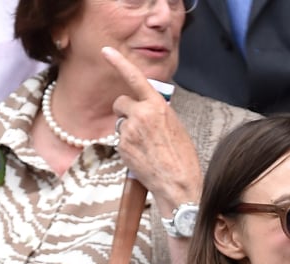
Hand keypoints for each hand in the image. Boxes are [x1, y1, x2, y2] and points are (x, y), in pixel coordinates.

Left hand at [100, 46, 200, 209]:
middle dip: (125, 112)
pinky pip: (120, 140)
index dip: (119, 62)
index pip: (135, 78)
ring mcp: (129, 131)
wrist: (179, 185)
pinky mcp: (122, 146)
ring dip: (128, 131)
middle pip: (120, 103)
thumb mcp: (176, 127)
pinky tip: (143, 157)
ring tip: (147, 147)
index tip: (106, 51)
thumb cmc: (183, 159)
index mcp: (158, 107)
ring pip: (120, 123)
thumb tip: (145, 109)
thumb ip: (158, 113)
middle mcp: (142, 114)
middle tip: (138, 127)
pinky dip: (128, 147)